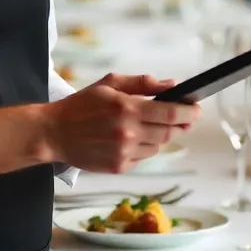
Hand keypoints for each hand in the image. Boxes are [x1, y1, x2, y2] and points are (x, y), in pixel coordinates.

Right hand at [45, 73, 199, 173]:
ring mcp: (124, 152)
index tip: (197, 109)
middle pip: (170, 132)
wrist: (53, 133)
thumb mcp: (109, 84)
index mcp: (126, 108)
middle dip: (181, 124)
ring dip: (159, 135)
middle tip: (185, 118)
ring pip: (158, 145)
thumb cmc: (81, 105)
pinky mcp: (119, 167)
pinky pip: (143, 157)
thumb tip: (172, 85)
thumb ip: (142, 84)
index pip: (171, 113)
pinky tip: (130, 138)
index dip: (189, 111)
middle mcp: (128, 133)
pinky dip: (143, 147)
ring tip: (146, 125)